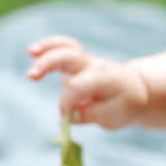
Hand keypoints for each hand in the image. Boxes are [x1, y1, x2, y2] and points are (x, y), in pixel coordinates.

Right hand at [27, 35, 147, 129]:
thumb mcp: (116, 116)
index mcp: (110, 79)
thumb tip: (71, 115)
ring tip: (30, 54)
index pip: (80, 85)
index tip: (66, 118)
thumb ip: (93, 115)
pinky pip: (65, 47)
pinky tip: (32, 51)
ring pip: (67, 48)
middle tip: (32, 75)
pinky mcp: (77, 61)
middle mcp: (96, 66)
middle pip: (71, 58)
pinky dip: (49, 46)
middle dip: (49, 64)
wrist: (135, 89)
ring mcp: (87, 61)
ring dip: (46, 52)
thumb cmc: (124, 104)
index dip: (68, 101)